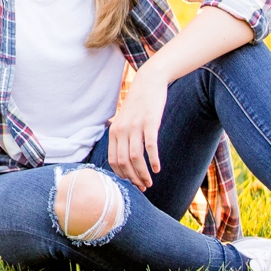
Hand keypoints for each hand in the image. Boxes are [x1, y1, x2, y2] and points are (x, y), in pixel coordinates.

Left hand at [106, 71, 167, 189]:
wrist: (149, 82)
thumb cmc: (138, 105)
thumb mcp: (125, 120)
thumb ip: (122, 137)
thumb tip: (124, 159)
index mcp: (114, 131)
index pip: (113, 161)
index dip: (122, 176)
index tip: (132, 184)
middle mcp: (121, 130)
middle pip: (123, 162)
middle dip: (133, 179)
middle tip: (143, 187)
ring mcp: (135, 126)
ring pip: (135, 157)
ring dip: (143, 173)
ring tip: (150, 182)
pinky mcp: (150, 122)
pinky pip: (150, 146)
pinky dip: (153, 160)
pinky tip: (157, 168)